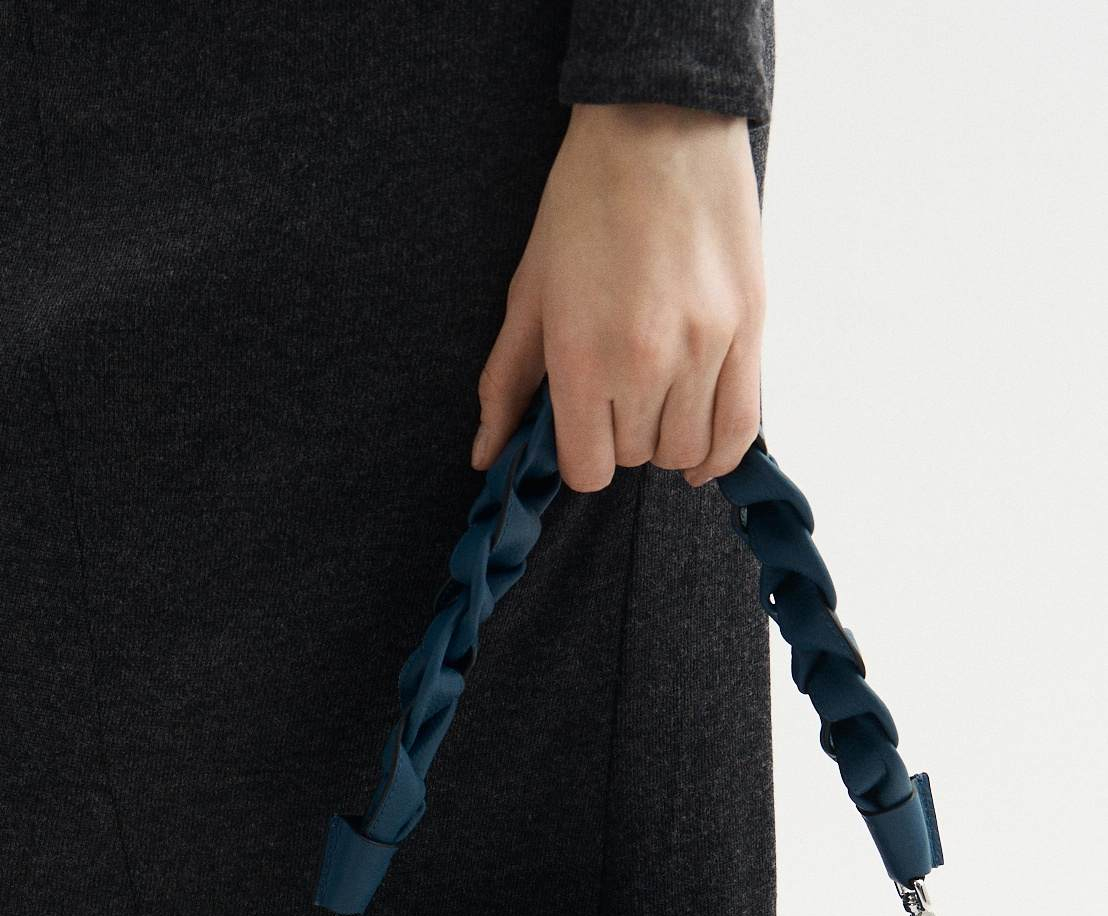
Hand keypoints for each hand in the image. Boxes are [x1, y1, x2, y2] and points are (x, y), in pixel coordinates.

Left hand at [473, 102, 765, 490]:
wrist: (660, 125)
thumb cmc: (585, 204)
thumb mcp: (530, 293)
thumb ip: (506, 383)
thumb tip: (486, 456)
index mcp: (582, 357)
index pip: (587, 469)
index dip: (581, 455)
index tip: (581, 424)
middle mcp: (645, 364)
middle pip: (634, 457)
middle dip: (619, 434)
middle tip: (617, 388)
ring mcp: (703, 350)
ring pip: (685, 450)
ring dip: (666, 436)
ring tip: (657, 396)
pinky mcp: (749, 331)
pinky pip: (739, 429)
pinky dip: (718, 452)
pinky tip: (700, 448)